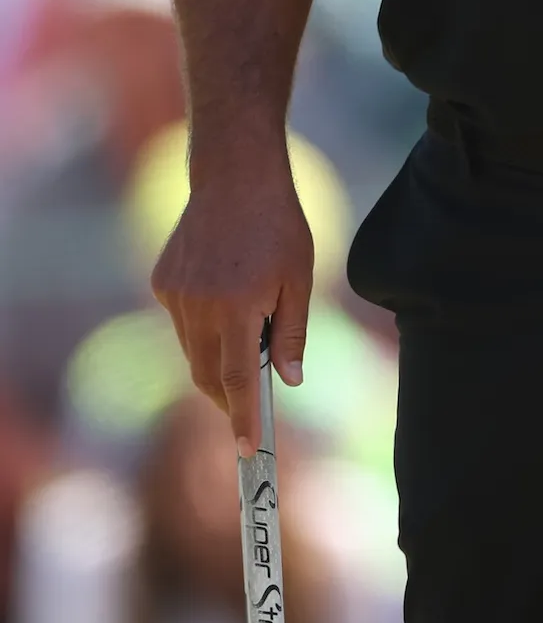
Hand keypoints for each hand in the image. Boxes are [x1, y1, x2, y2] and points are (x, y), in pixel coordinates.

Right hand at [151, 156, 312, 457]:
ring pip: (193, 350)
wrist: (234, 173)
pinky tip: (224, 291)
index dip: (243, 418)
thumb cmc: (278, 223)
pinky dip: (203, 324)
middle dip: (229, 395)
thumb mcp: (300, 276)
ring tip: (246, 325)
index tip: (247, 450)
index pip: (237, 381)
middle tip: (251, 401)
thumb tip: (289, 382)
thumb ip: (293, 332)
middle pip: (209, 374)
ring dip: (216, 356)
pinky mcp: (162, 282)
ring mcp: (175, 295)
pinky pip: (183, 321)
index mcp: (238, 307)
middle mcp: (199, 306)